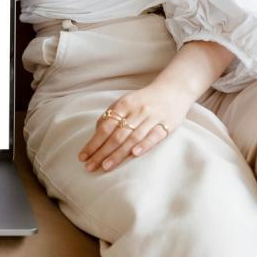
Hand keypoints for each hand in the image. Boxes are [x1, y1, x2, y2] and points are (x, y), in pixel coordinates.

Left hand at [78, 83, 192, 171]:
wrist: (173, 89)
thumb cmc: (144, 100)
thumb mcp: (125, 102)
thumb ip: (111, 116)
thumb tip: (96, 134)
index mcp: (123, 105)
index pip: (105, 128)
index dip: (93, 143)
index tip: (82, 157)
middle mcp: (136, 111)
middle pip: (116, 135)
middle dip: (101, 152)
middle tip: (90, 167)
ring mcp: (152, 117)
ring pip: (133, 138)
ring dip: (118, 153)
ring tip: (106, 166)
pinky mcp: (167, 124)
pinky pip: (155, 136)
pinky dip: (144, 145)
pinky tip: (135, 154)